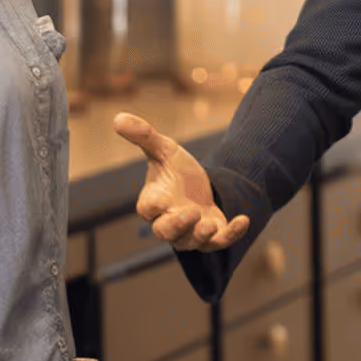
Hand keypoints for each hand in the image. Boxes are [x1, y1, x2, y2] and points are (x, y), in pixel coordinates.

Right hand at [114, 112, 251, 251]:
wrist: (201, 186)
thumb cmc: (176, 171)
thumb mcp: (164, 150)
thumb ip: (144, 136)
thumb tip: (117, 117)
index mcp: (154, 202)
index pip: (147, 209)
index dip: (153, 207)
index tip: (161, 201)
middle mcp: (168, 221)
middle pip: (165, 233)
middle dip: (177, 226)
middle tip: (190, 214)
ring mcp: (190, 232)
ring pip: (190, 242)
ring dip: (200, 235)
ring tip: (211, 224)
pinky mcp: (212, 237)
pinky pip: (220, 242)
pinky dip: (232, 234)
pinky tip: (243, 220)